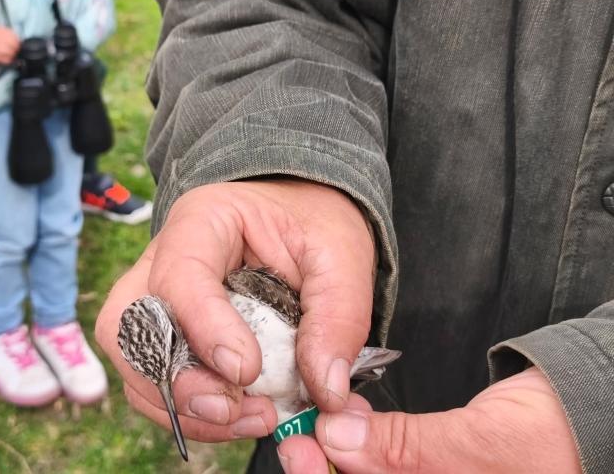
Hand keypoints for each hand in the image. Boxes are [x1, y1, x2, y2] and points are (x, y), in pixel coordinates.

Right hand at [95, 179, 376, 441]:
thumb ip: (339, 319)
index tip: (247, 371)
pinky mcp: (164, 337)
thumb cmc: (313, 225)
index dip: (204, 328)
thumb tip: (326, 393)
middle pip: (129, 325)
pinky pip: (152, 384)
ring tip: (250, 418)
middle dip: (176, 381)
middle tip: (235, 407)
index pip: (179, 276)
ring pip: (131, 362)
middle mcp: (162, 259)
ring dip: (182, 407)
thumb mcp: (343, 257)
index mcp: (202, 222)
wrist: (300, 219)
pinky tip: (238, 418)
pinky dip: (189, 414)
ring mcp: (155, 299)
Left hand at [278, 367, 581, 473]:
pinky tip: (352, 420)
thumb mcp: (479, 445)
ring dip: (340, 454)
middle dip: (325, 467)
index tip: (301, 451)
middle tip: (303, 429)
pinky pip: (390, 467)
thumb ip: (405, 449)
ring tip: (324, 417)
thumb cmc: (554, 440)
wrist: (597, 419)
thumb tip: (336, 438)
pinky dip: (366, 445)